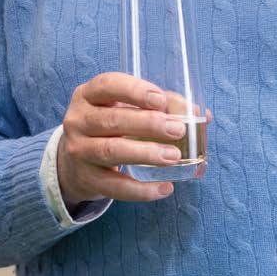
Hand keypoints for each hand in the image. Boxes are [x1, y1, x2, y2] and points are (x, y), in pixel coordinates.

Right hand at [58, 72, 197, 204]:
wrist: (76, 161)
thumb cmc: (110, 128)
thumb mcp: (124, 109)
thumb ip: (160, 107)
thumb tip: (201, 115)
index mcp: (88, 95)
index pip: (107, 85)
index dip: (134, 90)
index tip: (160, 100)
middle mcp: (77, 120)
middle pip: (112, 120)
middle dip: (148, 124)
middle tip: (177, 130)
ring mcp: (78, 150)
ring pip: (111, 151)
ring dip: (145, 153)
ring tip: (173, 156)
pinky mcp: (86, 178)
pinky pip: (114, 186)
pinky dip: (141, 190)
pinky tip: (164, 188)